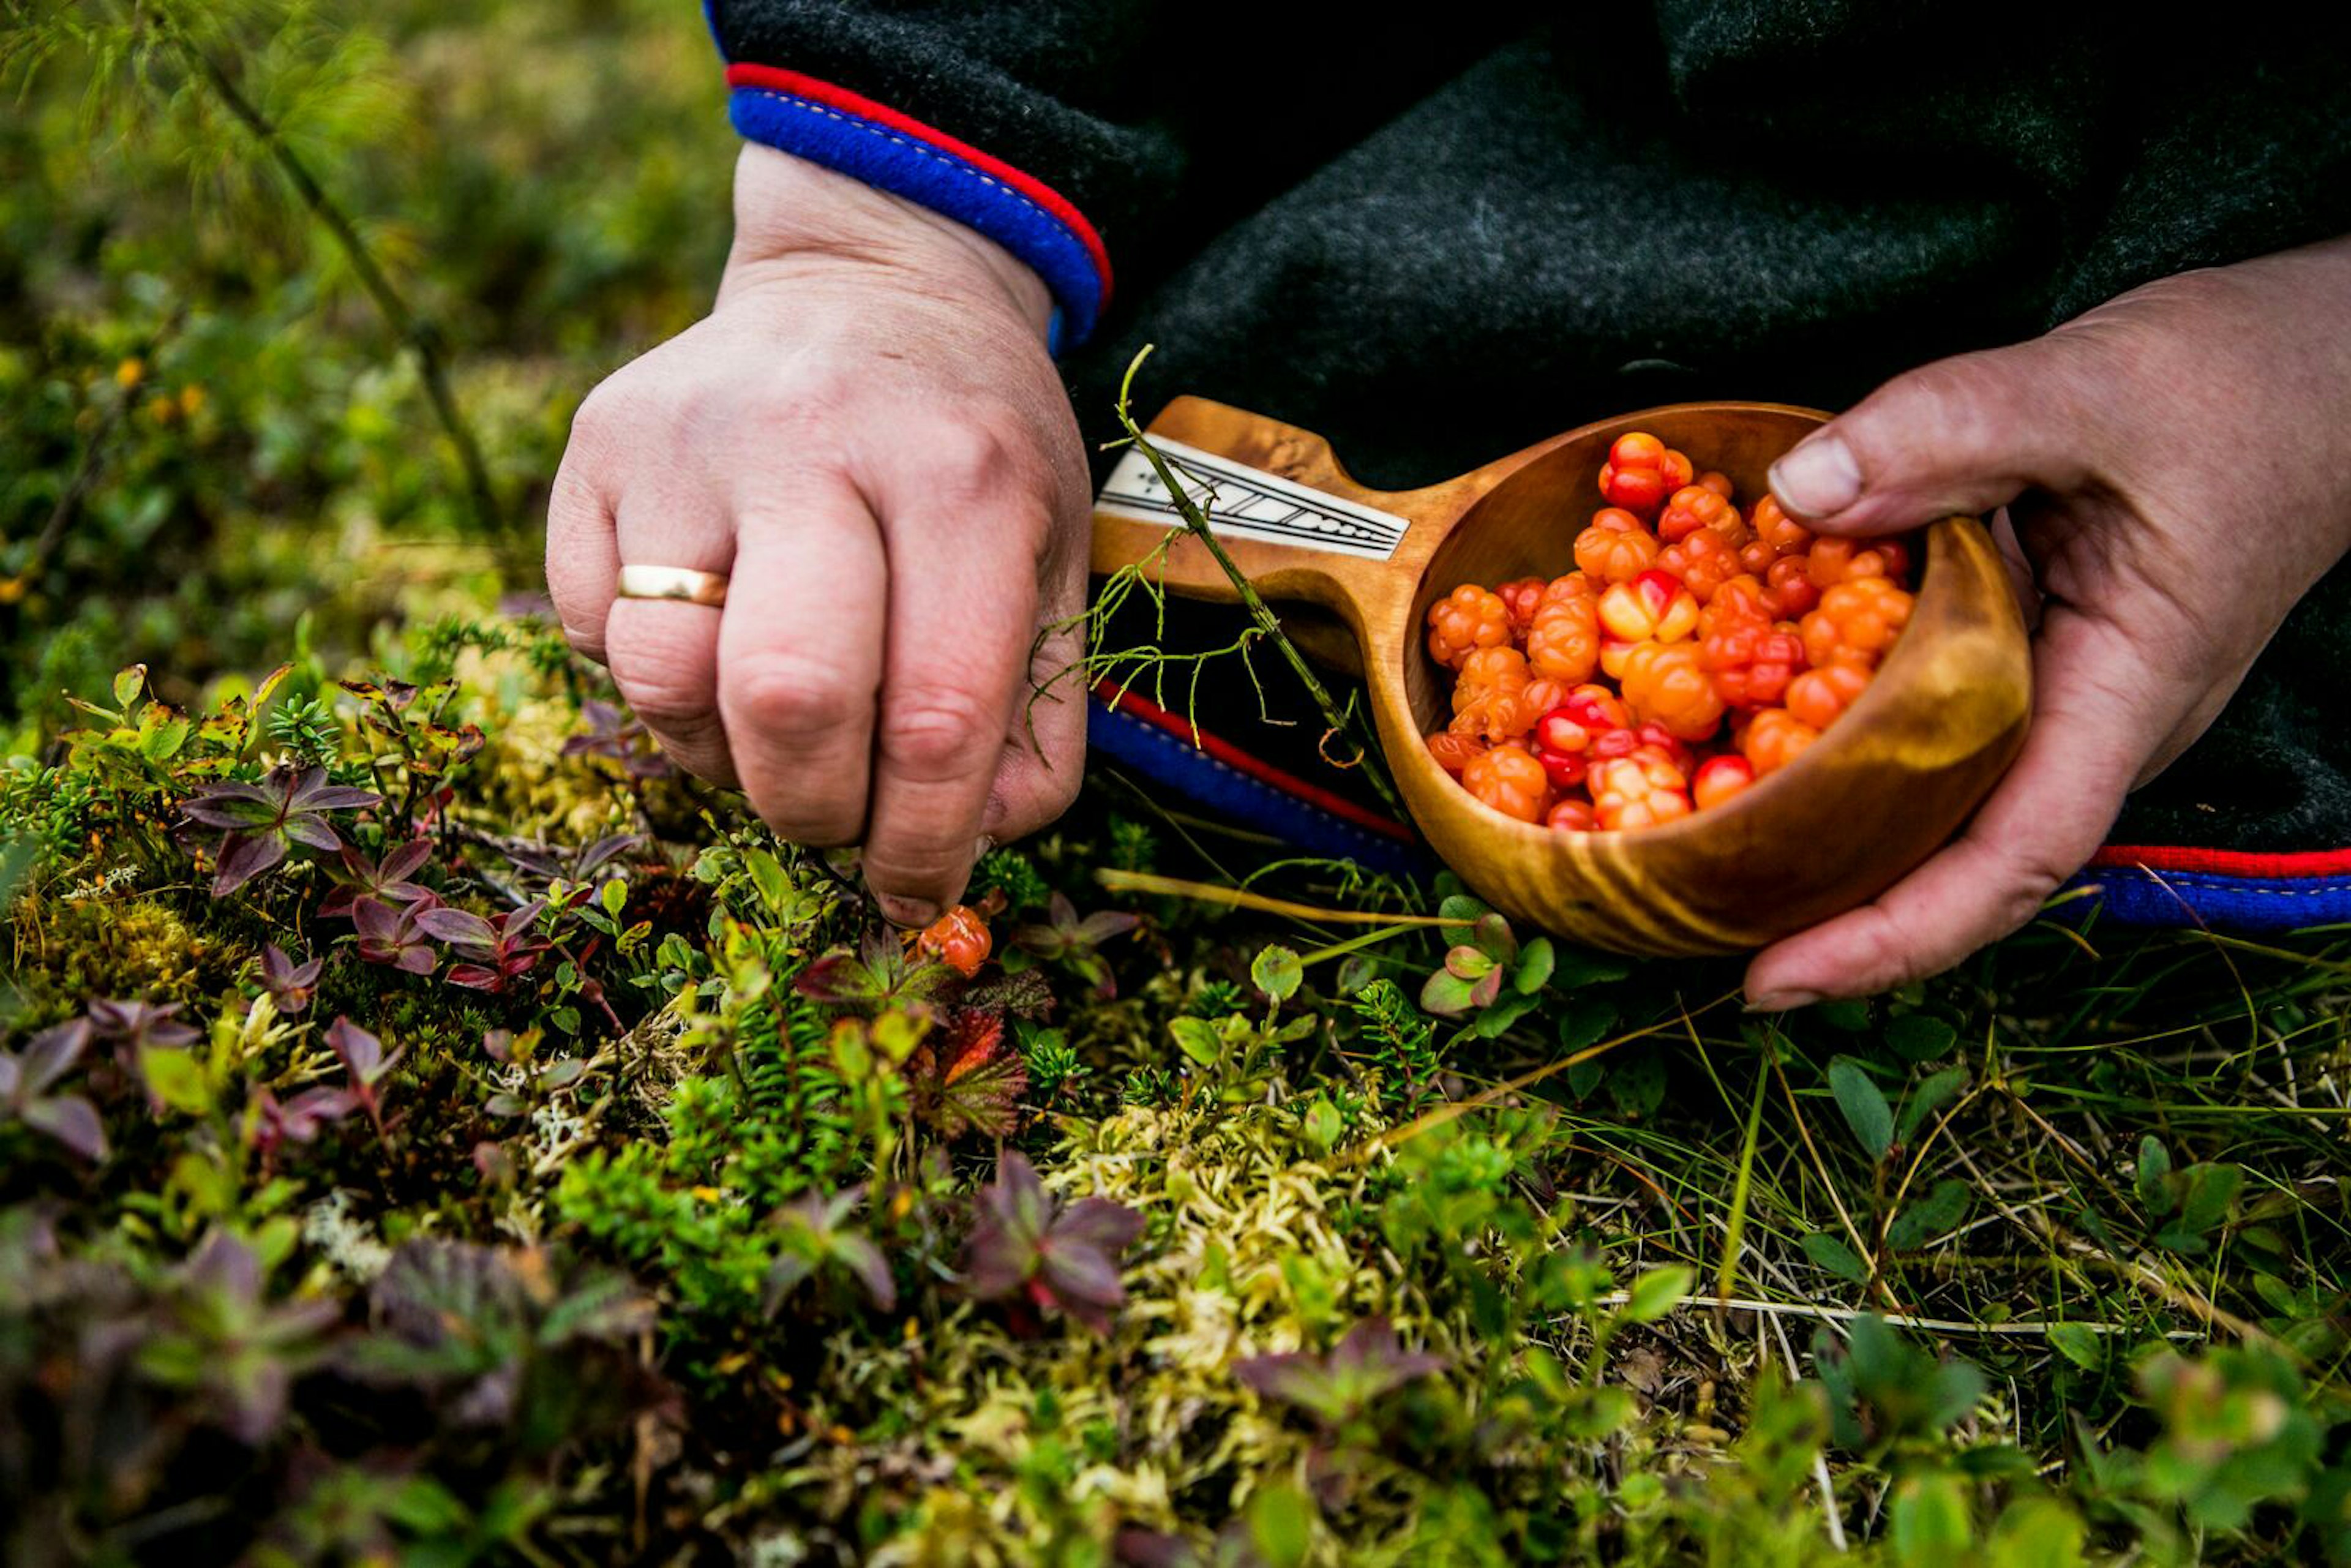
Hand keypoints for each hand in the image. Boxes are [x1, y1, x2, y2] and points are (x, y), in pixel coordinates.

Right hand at [546, 146, 1090, 925]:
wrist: (872, 283)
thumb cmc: (975, 450)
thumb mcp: (1055, 558)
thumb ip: (1038, 719)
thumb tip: (965, 853)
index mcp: (961, 477)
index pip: (935, 717)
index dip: (921, 843)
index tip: (916, 891)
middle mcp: (817, 441)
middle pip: (786, 700)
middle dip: (811, 808)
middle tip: (836, 815)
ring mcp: (688, 437)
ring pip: (663, 680)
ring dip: (719, 756)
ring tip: (776, 727)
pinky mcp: (597, 442)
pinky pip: (589, 630)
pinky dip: (655, 681)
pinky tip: (718, 636)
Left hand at [1744, 235, 2350, 1007]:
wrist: (2325, 363)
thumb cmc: (2247, 383)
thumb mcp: (2093, 386)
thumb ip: (1949, 427)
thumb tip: (1802, 490)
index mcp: (2125, 692)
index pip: (2013, 862)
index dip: (1894, 938)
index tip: (1778, 979)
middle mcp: (2092, 720)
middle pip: (1956, 859)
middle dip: (1832, 912)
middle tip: (1691, 924)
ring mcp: (2064, 691)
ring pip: (1940, 797)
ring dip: (1829, 832)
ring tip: (1700, 856)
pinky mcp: (2033, 647)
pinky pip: (1934, 718)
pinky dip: (1846, 729)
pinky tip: (1754, 720)